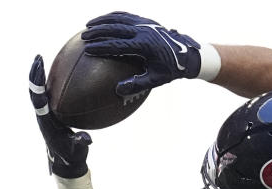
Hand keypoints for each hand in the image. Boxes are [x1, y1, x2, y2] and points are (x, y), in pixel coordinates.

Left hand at [28, 55, 90, 178]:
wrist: (66, 163)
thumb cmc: (72, 156)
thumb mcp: (77, 150)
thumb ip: (80, 143)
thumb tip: (86, 138)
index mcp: (46, 121)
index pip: (38, 100)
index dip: (37, 84)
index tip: (38, 70)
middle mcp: (43, 116)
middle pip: (35, 91)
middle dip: (35, 74)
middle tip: (38, 58)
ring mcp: (46, 114)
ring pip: (40, 92)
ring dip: (40, 77)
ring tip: (42, 60)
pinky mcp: (52, 114)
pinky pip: (49, 96)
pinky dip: (51, 83)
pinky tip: (61, 73)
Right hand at [82, 12, 203, 95]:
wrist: (188, 52)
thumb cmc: (170, 70)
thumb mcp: (156, 80)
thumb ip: (137, 84)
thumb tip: (118, 91)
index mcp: (145, 46)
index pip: (118, 45)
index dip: (102, 46)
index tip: (88, 49)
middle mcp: (144, 31)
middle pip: (115, 28)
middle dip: (98, 32)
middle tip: (83, 37)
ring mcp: (145, 23)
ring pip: (119, 18)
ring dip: (102, 21)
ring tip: (88, 26)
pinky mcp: (146, 20)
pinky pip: (126, 15)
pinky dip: (112, 16)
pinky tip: (102, 20)